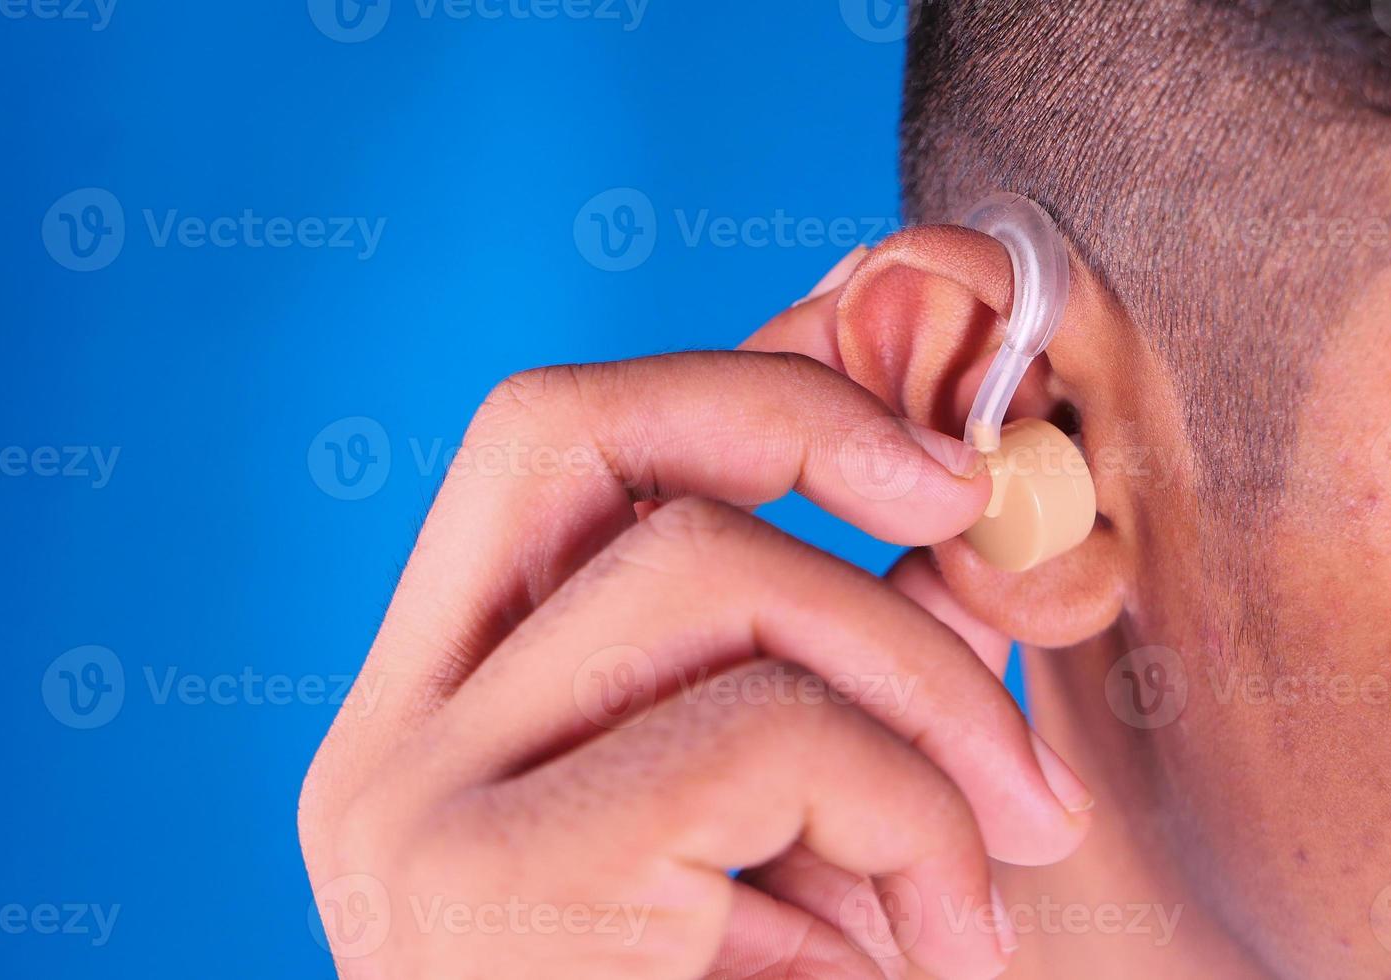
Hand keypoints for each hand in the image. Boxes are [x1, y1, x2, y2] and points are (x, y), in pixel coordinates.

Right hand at [298, 250, 1092, 978]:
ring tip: (1002, 839)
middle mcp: (387, 740)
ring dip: (913, 680)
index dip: (736, 385)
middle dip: (797, 422)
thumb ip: (815, 666)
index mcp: (434, 709)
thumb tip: (940, 497)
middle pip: (571, 430)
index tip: (909, 443)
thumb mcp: (776, 828)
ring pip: (700, 567)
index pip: (548, 446)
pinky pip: (760, 736)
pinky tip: (940, 935)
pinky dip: (906, 805)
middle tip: (960, 503)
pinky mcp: (495, 890)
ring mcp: (414, 810)